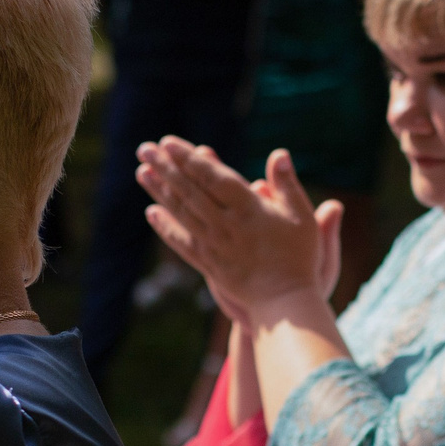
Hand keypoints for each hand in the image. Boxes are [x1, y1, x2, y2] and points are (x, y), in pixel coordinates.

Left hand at [137, 139, 341, 319]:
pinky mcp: (209, 264)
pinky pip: (181, 242)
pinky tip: (151, 212)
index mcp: (249, 208)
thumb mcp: (302, 217)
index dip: (189, 159)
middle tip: (145, 149)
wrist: (285, 302)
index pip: (212, 177)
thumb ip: (287, 185)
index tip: (169, 143)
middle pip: (190, 191)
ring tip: (142, 172)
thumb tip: (279, 154)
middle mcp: (226, 224)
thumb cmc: (299, 257)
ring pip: (181, 213)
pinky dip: (165, 226)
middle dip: (165, 168)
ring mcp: (214, 245)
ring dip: (159, 191)